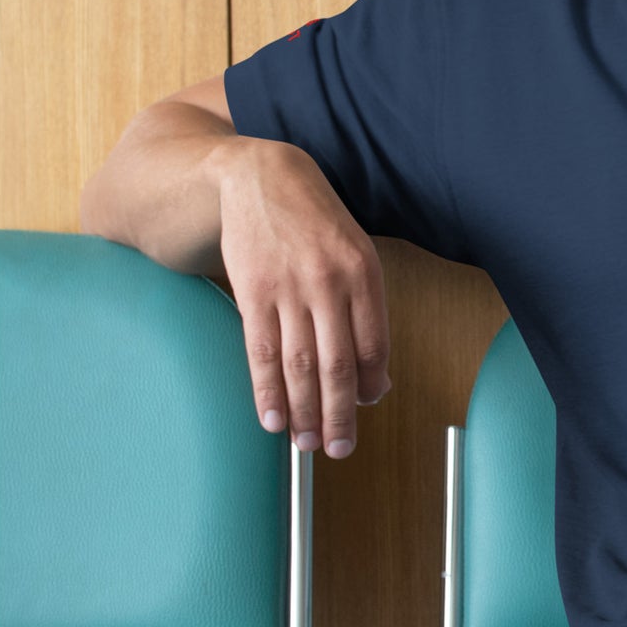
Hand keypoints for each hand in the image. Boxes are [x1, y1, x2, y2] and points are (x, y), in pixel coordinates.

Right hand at [214, 137, 393, 458]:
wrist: (261, 177)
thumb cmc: (315, 222)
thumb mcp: (355, 253)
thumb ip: (366, 309)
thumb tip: (374, 377)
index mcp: (365, 273)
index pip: (373, 346)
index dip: (368, 387)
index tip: (363, 411)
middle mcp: (330, 283)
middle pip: (338, 365)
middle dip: (338, 415)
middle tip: (338, 448)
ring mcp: (289, 288)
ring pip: (300, 366)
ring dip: (303, 413)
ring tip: (305, 444)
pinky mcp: (252, 292)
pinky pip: (262, 352)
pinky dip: (267, 391)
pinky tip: (272, 418)